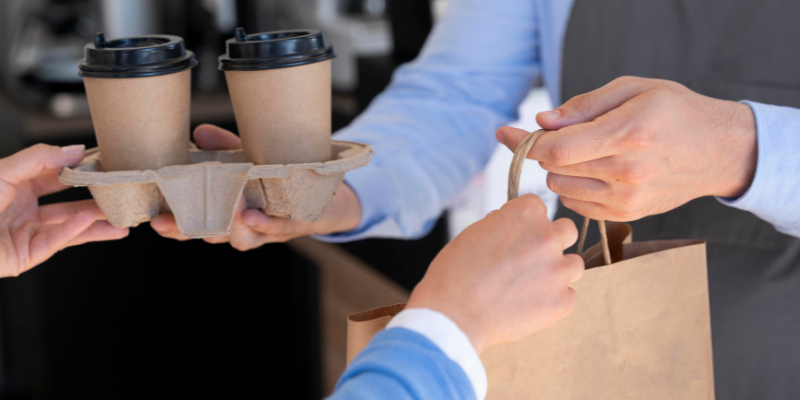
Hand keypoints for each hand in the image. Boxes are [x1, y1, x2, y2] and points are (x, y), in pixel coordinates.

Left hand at [0, 144, 128, 276]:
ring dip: (96, 220)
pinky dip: (76, 231)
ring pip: (69, 225)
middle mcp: (23, 209)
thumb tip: (74, 149)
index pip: (57, 175)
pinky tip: (94, 222)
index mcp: (15, 185)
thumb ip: (41, 159)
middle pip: (68, 203)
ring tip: (120, 215)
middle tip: (120, 192)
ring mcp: (26, 233)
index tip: (104, 164)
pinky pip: (56, 241)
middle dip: (95, 199)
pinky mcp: (26, 256)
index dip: (80, 170)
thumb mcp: (4, 171)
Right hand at [151, 124, 361, 249]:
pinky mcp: (296, 224)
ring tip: (225, 209)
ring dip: (233, 226)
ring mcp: (270, 231)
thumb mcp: (249, 159)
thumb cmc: (279, 181)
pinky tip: (255, 215)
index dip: (174, 227)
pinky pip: (280, 228)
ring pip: (245, 239)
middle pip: (214, 237)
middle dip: (192, 230)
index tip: (154, 220)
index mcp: (228, 215)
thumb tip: (200, 132)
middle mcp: (245, 229)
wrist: (329, 197)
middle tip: (174, 220)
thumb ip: (224, 148)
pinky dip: (267, 223)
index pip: (195, 226)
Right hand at [406, 194, 583, 352]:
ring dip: (557, 272)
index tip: (516, 236)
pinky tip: (529, 306)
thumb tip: (510, 225)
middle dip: (552, 242)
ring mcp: (558, 270)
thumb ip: (500, 225)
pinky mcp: (562, 301)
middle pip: (567, 231)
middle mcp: (548, 236)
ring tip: (531, 286)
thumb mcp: (473, 233)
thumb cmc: (454, 274)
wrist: (454, 315)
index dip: (526, 223)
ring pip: (574, 265)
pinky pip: (568, 296)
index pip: (538, 207)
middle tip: (530, 260)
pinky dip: (553, 301)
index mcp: (525, 213)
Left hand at [497, 76, 756, 220]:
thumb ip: (584, 106)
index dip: (525, 142)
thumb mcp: (634, 90)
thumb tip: (542, 122)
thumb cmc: (676, 112)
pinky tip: (592, 170)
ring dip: (558, 169)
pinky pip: (576, 204)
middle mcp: (627, 172)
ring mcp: (627, 199)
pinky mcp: (628, 215)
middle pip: (555, 168)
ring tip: (582, 150)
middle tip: (541, 134)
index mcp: (628, 134)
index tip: (504, 133)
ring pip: (561, 188)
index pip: (557, 148)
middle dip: (540, 150)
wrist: (719, 151)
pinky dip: (573, 186)